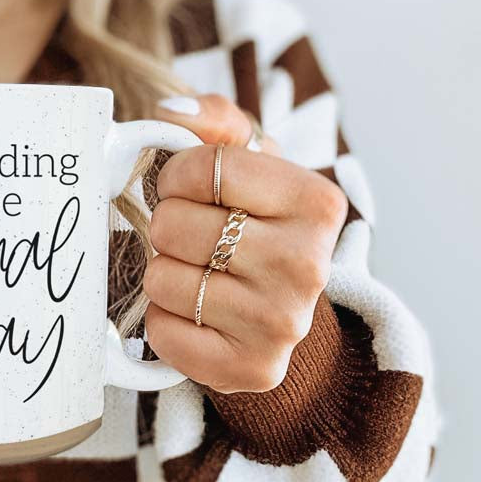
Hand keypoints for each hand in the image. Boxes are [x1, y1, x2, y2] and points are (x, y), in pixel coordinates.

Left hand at [146, 94, 348, 393]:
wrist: (278, 308)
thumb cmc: (256, 222)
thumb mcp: (250, 161)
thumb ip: (215, 119)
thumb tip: (172, 111)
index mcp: (317, 202)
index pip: (204, 168)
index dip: (177, 176)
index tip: (188, 188)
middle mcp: (309, 265)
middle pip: (174, 224)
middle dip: (168, 226)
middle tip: (194, 238)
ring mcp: (284, 324)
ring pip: (163, 278)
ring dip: (164, 273)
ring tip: (198, 273)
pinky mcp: (253, 369)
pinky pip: (164, 332)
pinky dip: (164, 320)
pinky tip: (195, 313)